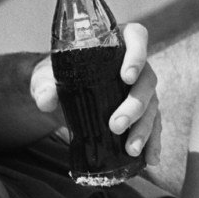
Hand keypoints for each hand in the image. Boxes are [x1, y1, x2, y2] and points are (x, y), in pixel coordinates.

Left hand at [28, 22, 157, 165]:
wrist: (59, 92)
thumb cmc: (56, 75)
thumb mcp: (46, 76)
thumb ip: (45, 85)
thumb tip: (47, 101)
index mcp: (116, 44)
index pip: (137, 38)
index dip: (137, 55)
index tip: (126, 77)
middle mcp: (135, 65)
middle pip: (147, 80)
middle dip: (135, 105)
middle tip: (116, 125)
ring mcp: (139, 90)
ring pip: (152, 106)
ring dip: (144, 129)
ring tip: (131, 149)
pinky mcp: (140, 112)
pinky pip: (153, 125)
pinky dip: (153, 142)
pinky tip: (150, 159)